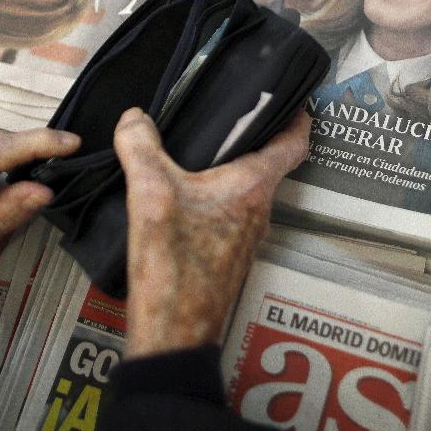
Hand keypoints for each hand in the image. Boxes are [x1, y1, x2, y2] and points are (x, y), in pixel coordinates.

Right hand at [116, 108, 310, 357]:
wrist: (173, 334)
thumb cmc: (173, 268)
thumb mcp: (150, 195)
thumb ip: (141, 148)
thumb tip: (134, 116)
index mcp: (253, 187)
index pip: (294, 143)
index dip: (297, 114)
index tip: (289, 96)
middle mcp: (259, 211)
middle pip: (268, 162)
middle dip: (252, 135)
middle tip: (228, 111)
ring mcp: (245, 236)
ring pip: (246, 188)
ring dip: (230, 167)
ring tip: (200, 147)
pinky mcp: (227, 254)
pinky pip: (229, 211)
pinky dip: (214, 194)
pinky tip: (183, 192)